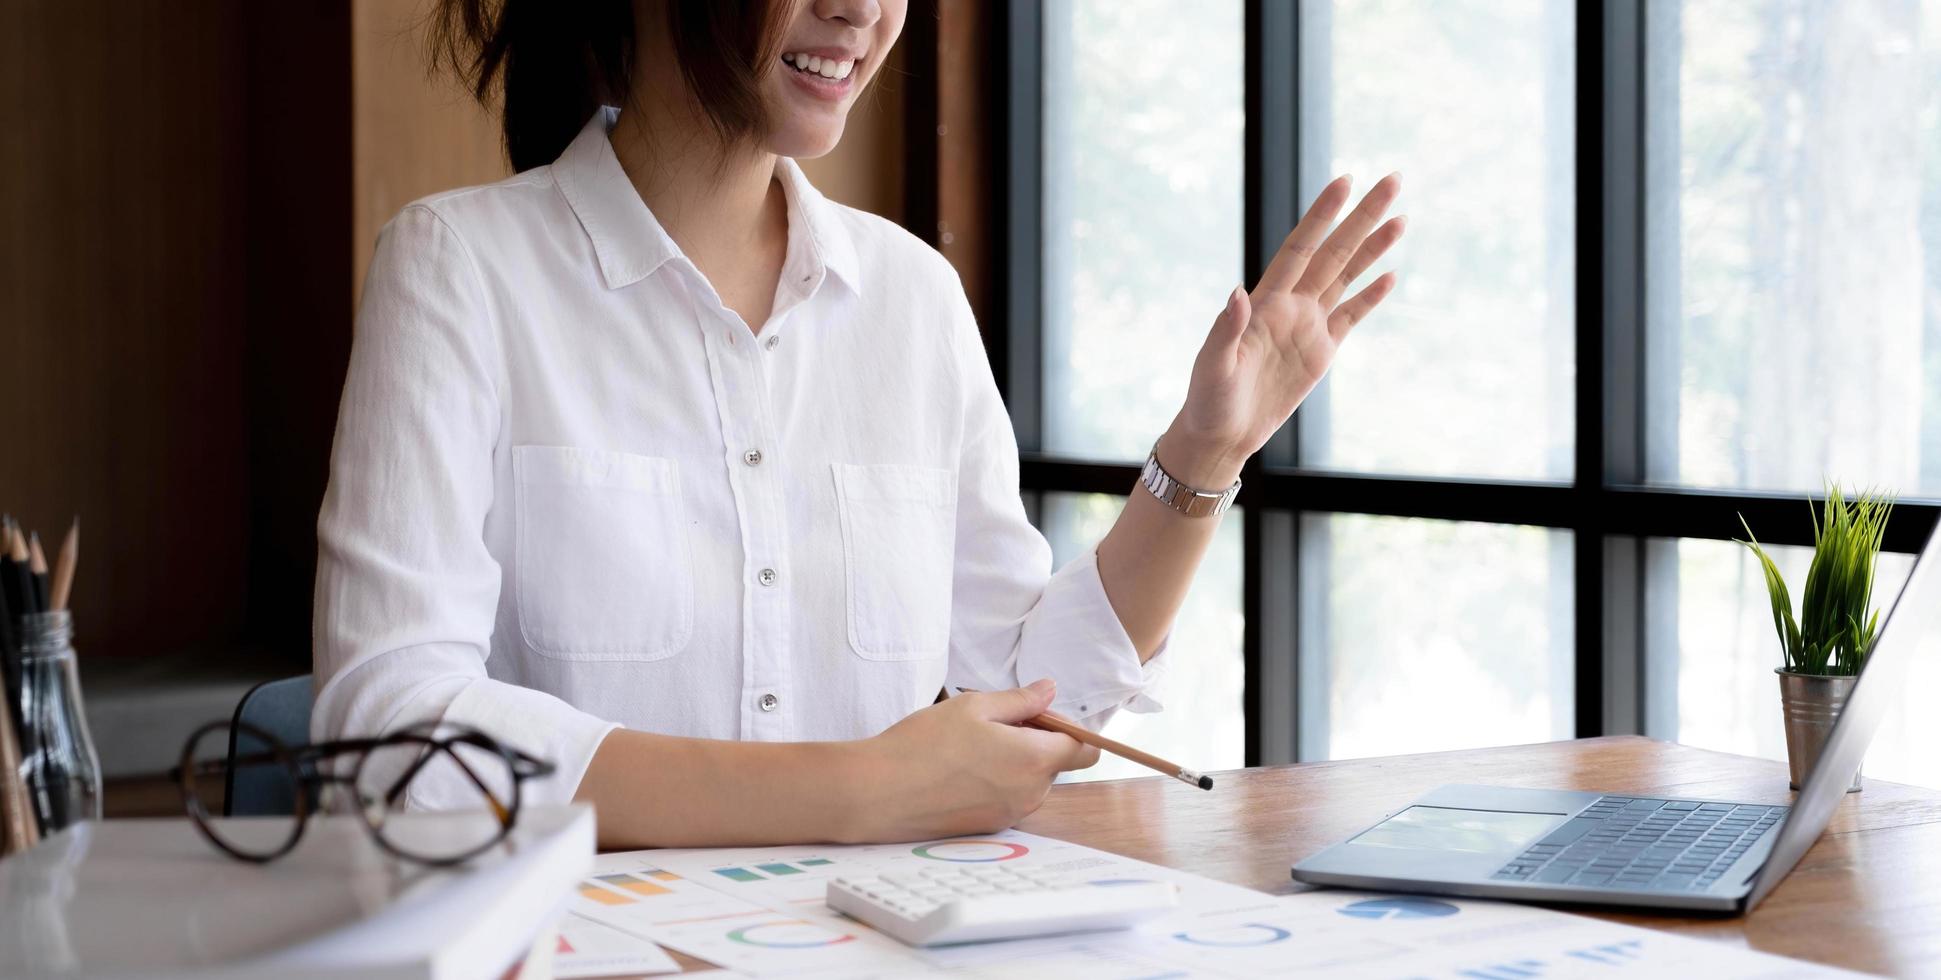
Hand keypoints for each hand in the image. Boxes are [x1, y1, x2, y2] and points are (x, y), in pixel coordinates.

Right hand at [846, 679, 1098, 841]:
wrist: (880, 793)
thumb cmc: (924, 744)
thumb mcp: (974, 706)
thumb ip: (1021, 700)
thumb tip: (1050, 690)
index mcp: (1034, 760)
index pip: (1085, 750)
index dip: (1069, 727)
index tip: (1039, 714)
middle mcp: (1030, 794)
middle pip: (1056, 765)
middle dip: (1038, 742)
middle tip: (995, 723)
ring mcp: (1010, 815)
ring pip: (1031, 783)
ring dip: (1016, 762)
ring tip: (972, 746)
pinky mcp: (988, 829)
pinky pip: (1009, 800)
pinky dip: (997, 782)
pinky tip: (960, 770)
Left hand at [1163, 174, 1405, 485]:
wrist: (1222, 434)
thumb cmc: (1208, 399)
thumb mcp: (1213, 366)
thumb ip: (1226, 330)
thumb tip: (1237, 292)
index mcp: (1265, 301)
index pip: (1300, 248)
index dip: (1322, 215)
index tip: (1345, 182)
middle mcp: (1290, 305)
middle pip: (1334, 252)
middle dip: (1362, 217)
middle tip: (1393, 181)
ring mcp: (1308, 327)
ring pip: (1347, 277)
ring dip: (1373, 248)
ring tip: (1401, 218)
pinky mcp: (1320, 353)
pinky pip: (1350, 317)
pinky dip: (1370, 297)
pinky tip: (1390, 275)